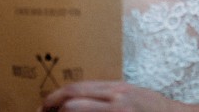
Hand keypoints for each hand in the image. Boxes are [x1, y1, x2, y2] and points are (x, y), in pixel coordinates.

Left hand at [41, 81, 182, 111]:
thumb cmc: (155, 109)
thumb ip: (107, 94)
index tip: (44, 106)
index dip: (54, 98)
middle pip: (72, 103)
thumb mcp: (131, 93)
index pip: (75, 89)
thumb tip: (78, 99)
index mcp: (116, 89)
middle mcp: (116, 100)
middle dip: (52, 110)